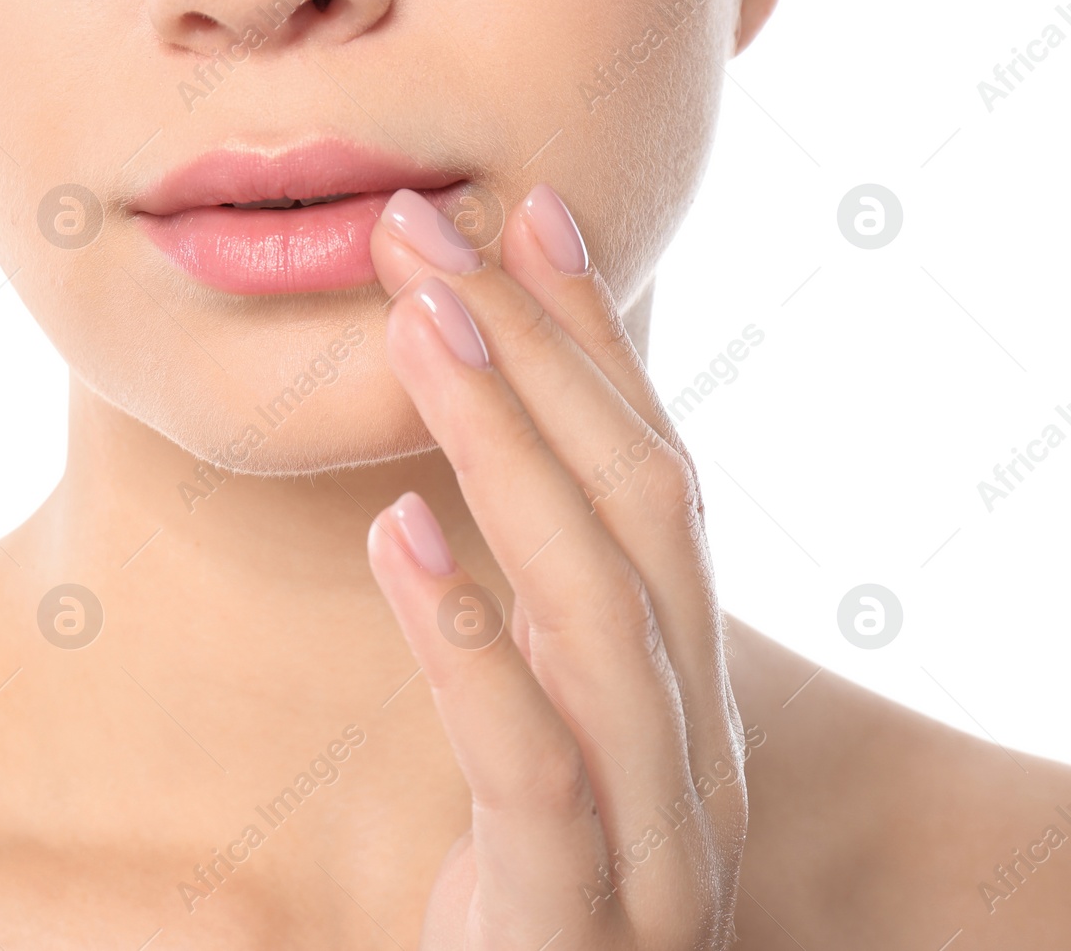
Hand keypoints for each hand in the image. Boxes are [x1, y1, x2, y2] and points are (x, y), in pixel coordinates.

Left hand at [365, 185, 746, 949]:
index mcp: (684, 696)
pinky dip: (469, 638)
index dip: (596, 341)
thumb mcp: (538, 745)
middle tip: (431, 230)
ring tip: (421, 330)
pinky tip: (400, 534)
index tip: (528, 213)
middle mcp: (694, 752)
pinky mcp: (568, 923)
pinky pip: (530, 764)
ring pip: (601, 610)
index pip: (653, 481)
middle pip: (641, 511)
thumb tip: (465, 495)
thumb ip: (530, 634)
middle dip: (540, 355)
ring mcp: (652, 843)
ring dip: (509, 451)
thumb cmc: (523, 905)